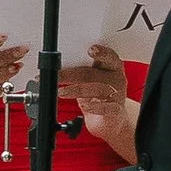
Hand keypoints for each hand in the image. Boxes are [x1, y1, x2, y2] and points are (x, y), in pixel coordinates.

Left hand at [60, 42, 135, 161]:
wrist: (110, 120)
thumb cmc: (98, 96)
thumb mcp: (88, 80)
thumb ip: (78, 72)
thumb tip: (54, 67)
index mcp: (111, 66)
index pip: (108, 56)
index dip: (101, 52)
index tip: (90, 50)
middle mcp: (115, 79)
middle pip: (92, 73)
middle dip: (70, 74)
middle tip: (56, 75)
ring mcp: (117, 95)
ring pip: (97, 89)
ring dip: (76, 90)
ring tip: (61, 92)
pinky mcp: (115, 111)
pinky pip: (106, 108)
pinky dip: (95, 107)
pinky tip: (85, 106)